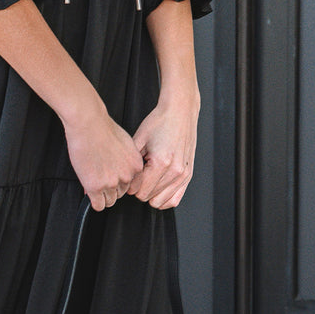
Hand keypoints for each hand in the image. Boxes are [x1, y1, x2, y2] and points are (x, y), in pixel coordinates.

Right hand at [62, 101, 144, 211]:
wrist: (89, 124)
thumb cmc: (103, 128)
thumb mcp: (125, 143)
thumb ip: (126, 159)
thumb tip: (120, 169)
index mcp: (135, 165)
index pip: (133, 185)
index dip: (121, 183)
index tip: (114, 181)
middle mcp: (126, 176)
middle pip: (121, 194)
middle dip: (111, 189)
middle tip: (101, 180)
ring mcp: (111, 182)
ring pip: (110, 201)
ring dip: (102, 196)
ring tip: (94, 185)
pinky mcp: (95, 187)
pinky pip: (98, 205)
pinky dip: (94, 202)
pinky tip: (90, 193)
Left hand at [126, 86, 199, 209]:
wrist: (179, 112)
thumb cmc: (160, 122)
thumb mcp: (138, 140)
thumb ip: (131, 164)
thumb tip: (126, 181)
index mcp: (161, 162)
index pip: (139, 190)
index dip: (130, 185)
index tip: (130, 176)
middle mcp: (174, 171)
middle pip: (148, 197)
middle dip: (139, 189)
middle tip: (139, 176)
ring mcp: (183, 174)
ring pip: (160, 201)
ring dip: (151, 193)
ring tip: (148, 179)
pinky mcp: (188, 175)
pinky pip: (174, 200)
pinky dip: (163, 198)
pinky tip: (157, 188)